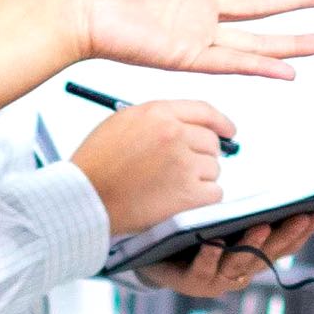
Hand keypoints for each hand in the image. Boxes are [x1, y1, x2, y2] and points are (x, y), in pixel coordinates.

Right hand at [74, 101, 235, 238]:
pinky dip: (202, 199)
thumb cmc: (96, 164)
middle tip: (185, 170)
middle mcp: (174, 134)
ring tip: (170, 187)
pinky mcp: (187, 193)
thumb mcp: (122, 123)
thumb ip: (158, 120)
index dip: (221, 123)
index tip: (229, 131)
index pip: (205, 112)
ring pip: (214, 169)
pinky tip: (179, 201)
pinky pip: (214, 193)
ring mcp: (183, 164)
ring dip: (199, 179)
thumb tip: (188, 127)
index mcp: (158, 112)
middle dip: (202, 156)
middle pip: (212, 142)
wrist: (84, 199)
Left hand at [136, 212, 313, 296]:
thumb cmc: (192, 239)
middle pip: (268, 254)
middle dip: (286, 235)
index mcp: (251, 257)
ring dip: (252, 245)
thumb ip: (245, 213)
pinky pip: (202, 270)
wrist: (152, 258)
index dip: (302, 232)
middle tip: (300, 217)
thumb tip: (272, 184)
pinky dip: (209, 257)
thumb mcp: (222, 224)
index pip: (284, 245)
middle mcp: (239, 272)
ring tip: (260, 227)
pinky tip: (213, 244)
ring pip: (239, 263)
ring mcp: (216, 279)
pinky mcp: (191, 282)